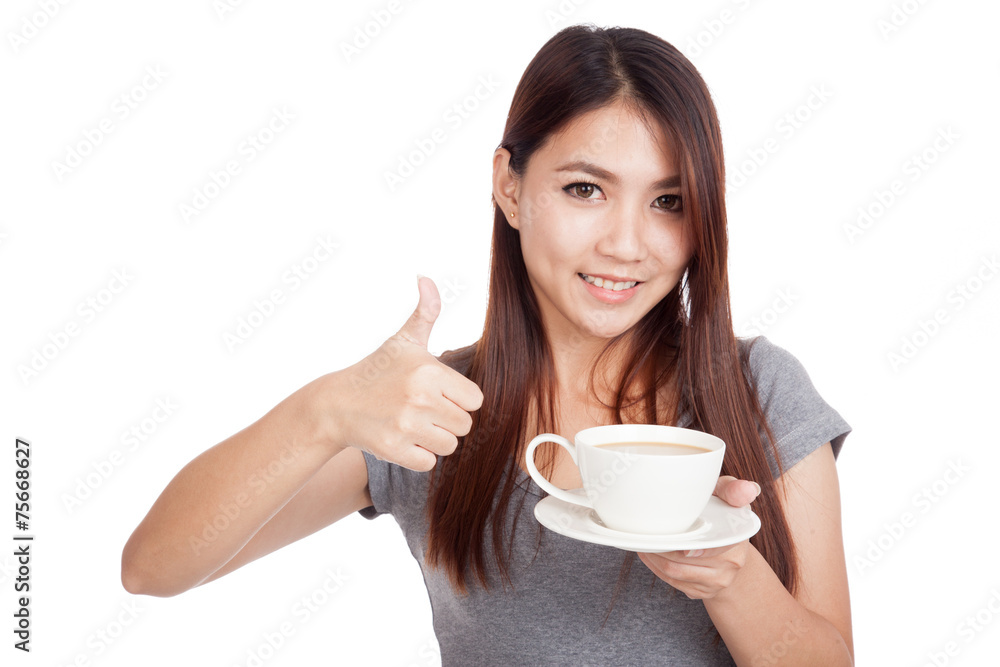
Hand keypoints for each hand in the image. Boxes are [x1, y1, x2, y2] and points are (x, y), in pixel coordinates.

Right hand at [321, 276, 483, 470]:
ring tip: (413, 423)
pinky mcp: (394, 451)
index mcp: (429, 371)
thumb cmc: (378, 370)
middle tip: (423, 409)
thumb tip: (426, 277)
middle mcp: (419, 399)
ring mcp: (406, 427)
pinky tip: (401, 438)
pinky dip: (419, 455)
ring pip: (450, 445)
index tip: (438, 392)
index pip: (475, 399)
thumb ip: (425, 311)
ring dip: (435, 439)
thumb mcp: (403, 340)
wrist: (336, 403)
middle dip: (448, 419)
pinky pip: (429, 462)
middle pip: (465, 424)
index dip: (459, 398)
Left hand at [636, 476, 761, 598]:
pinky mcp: (701, 591)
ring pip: (674, 572)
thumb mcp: (728, 496)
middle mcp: (731, 565)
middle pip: (684, 561)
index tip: (673, 542)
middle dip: (660, 547)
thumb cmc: (723, 515)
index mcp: (738, 540)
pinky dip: (655, 567)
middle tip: (645, 533)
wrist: (730, 550)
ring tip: (643, 542)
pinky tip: (649, 553)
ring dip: (653, 557)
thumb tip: (747, 489)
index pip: (714, 548)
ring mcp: (717, 582)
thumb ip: (734, 490)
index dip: (690, 548)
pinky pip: (672, 581)